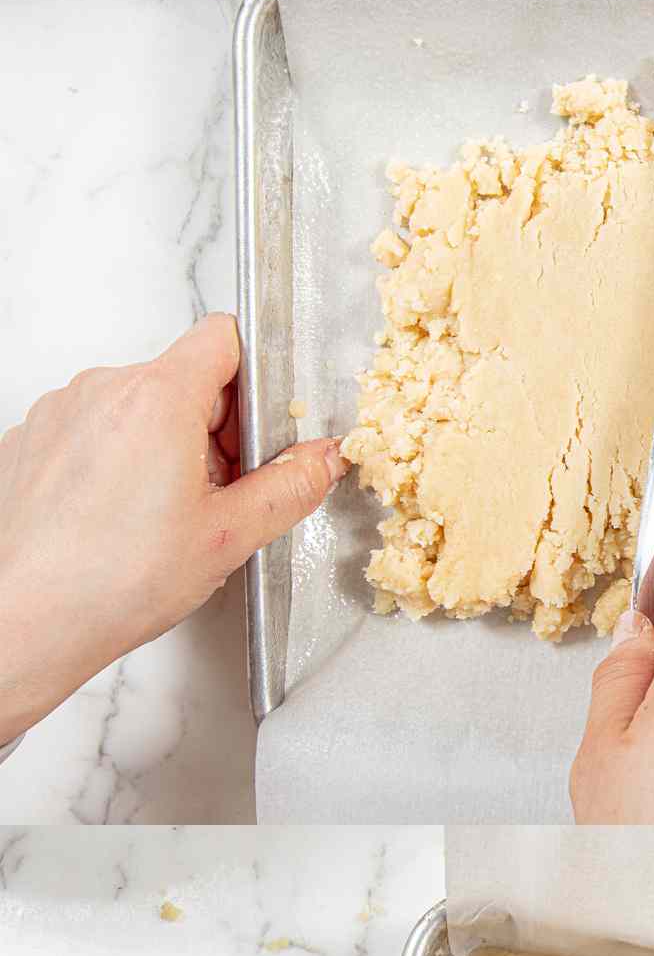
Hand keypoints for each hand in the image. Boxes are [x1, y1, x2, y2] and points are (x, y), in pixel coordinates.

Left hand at [0, 317, 347, 744]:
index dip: (255, 381)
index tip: (260, 431)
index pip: (224, 338)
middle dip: (215, 429)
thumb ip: (289, 487)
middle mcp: (103, 390)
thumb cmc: (113, 581)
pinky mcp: (35, 440)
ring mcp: (62, 412)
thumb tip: (322, 459)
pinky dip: (119, 463)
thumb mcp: (229, 537)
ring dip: (167, 448)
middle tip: (222, 495)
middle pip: (183, 378)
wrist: (28, 618)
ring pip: (139, 407)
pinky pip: (95, 431)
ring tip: (167, 517)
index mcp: (157, 398)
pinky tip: (123, 520)